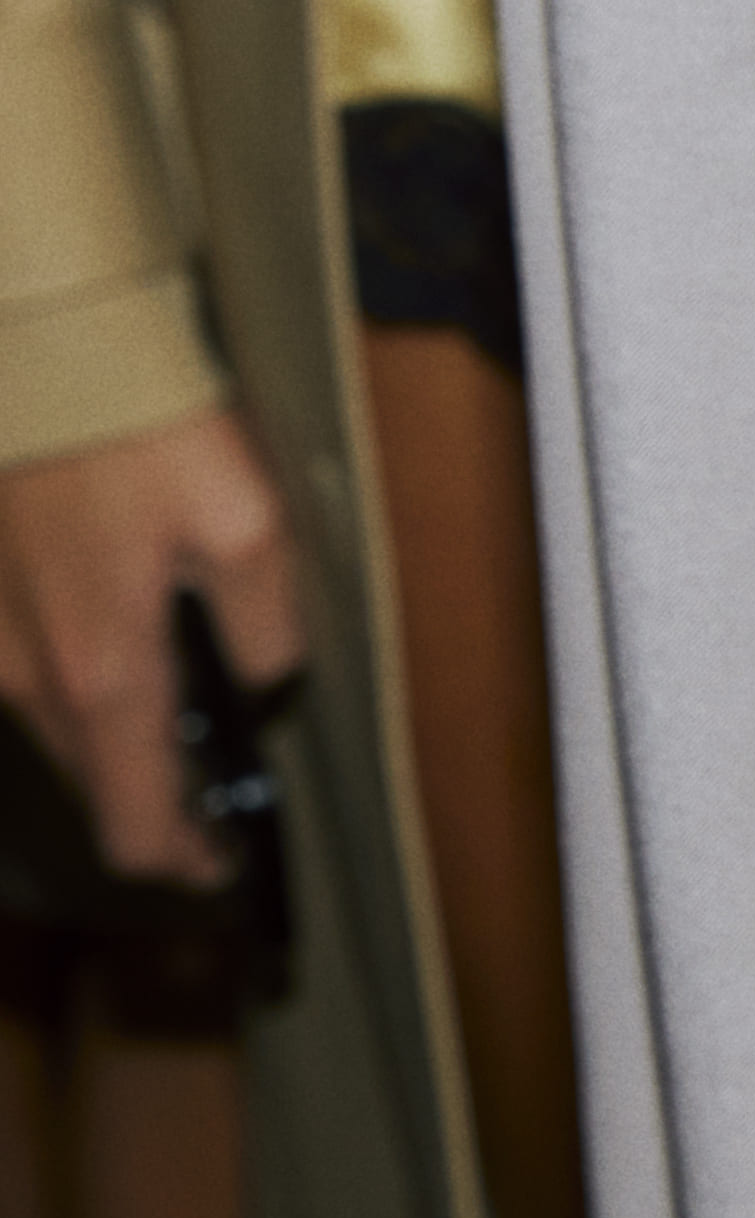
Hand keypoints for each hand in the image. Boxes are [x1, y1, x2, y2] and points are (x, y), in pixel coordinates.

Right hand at [0, 409, 303, 882]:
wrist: (36, 353)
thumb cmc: (138, 431)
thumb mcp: (248, 520)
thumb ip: (265, 617)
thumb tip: (265, 679)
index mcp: (103, 674)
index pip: (131, 821)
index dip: (180, 858)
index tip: (220, 864)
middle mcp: (25, 678)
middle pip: (94, 777)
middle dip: (151, 796)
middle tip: (212, 786)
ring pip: (58, 722)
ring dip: (115, 730)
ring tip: (179, 705)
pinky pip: (27, 667)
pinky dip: (78, 673)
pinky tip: (122, 625)